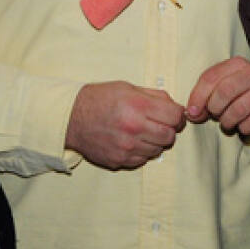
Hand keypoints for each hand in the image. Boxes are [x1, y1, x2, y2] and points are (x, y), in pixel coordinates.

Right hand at [66, 81, 185, 169]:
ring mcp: (126, 147)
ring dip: (155, 142)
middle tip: (160, 123)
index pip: (175, 116)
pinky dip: (142, 152)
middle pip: (170, 136)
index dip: (178, 115)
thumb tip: (176, 107)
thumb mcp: (128, 88)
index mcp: (137, 106)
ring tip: (143, 131)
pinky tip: (132, 141)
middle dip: (169, 129)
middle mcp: (133, 128)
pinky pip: (142, 160)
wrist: (71, 117)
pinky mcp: (118, 161)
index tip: (174, 115)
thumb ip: (155, 96)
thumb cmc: (100, 99)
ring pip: (158, 150)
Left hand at [185, 57, 249, 135]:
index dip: (198, 97)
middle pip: (224, 92)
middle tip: (215, 115)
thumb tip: (192, 113)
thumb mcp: (222, 87)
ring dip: (227, 121)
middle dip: (214, 109)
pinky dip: (242, 128)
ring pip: (237, 110)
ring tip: (229, 121)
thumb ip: (205, 95)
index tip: (192, 112)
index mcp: (237, 64)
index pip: (210, 78)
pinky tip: (244, 123)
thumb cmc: (241, 95)